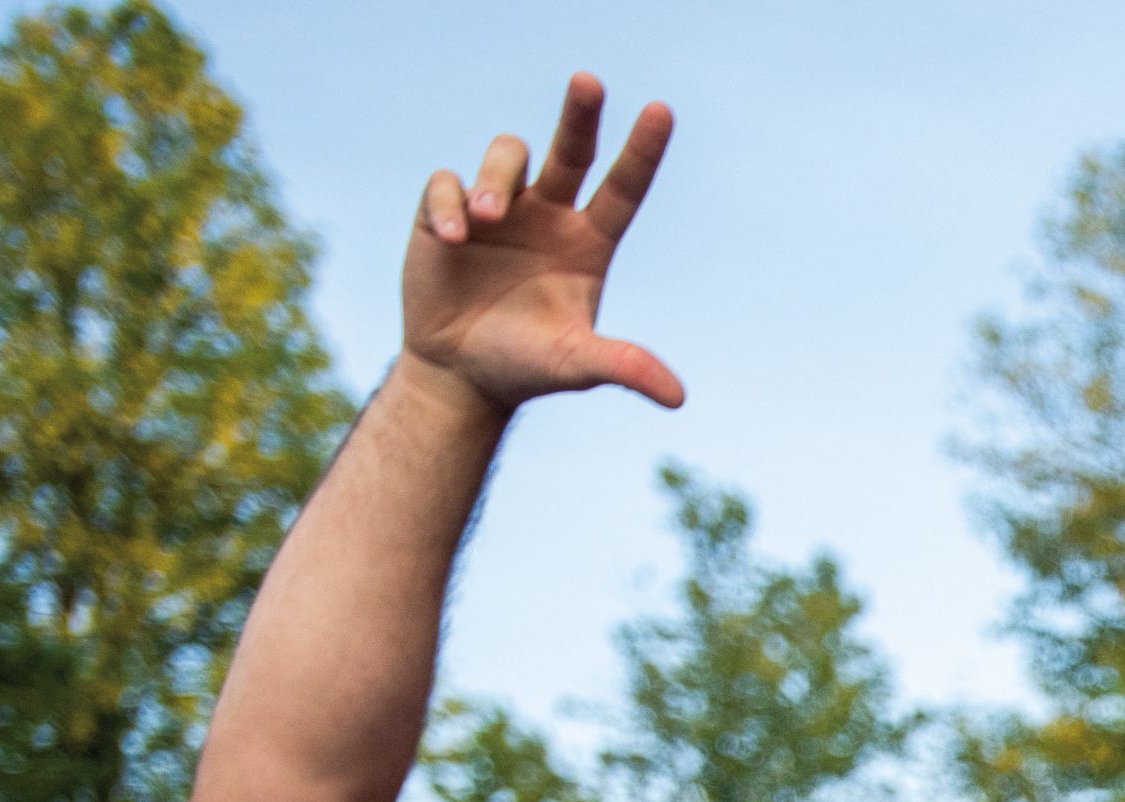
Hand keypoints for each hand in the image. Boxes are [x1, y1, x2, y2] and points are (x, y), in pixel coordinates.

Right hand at [401, 74, 682, 417]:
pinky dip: (450, 203)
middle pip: (571, 149)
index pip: (622, 188)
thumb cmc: (526, 366)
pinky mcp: (446, 214)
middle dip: (580, 114)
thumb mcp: (576, 366)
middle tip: (590, 81)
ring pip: (506, 156)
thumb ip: (623, 368)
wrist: (461, 374)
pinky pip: (447, 183)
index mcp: (587, 243)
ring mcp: (499, 210)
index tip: (661, 111)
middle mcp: (548, 215)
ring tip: (488, 216)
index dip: (642, 151)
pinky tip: (456, 239)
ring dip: (497, 178)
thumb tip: (678, 399)